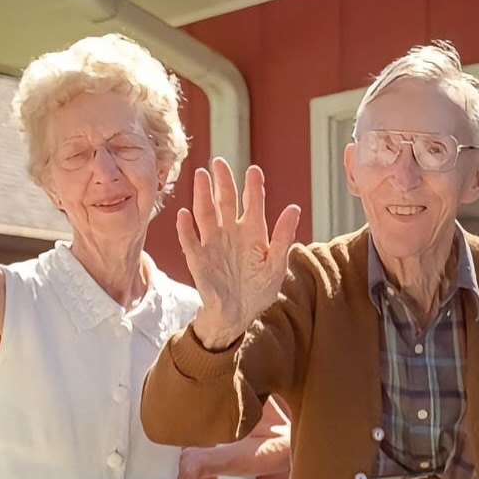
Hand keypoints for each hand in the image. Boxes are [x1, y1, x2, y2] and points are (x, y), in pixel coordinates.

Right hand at [177, 159, 300, 349]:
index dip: (253, 187)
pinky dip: (185, 229)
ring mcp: (213, 244)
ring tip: (201, 176)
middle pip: (225, 201)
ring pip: (205, 214)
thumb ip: (284, 237)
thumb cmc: (258, 290)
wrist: (237, 315)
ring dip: (202, 196)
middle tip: (218, 162)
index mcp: (253, 233)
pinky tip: (183, 215)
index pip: (253, 203)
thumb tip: (294, 207)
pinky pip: (189, 241)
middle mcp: (231, 233)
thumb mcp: (276, 265)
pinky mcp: (198, 260)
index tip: (254, 170)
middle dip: (222, 182)